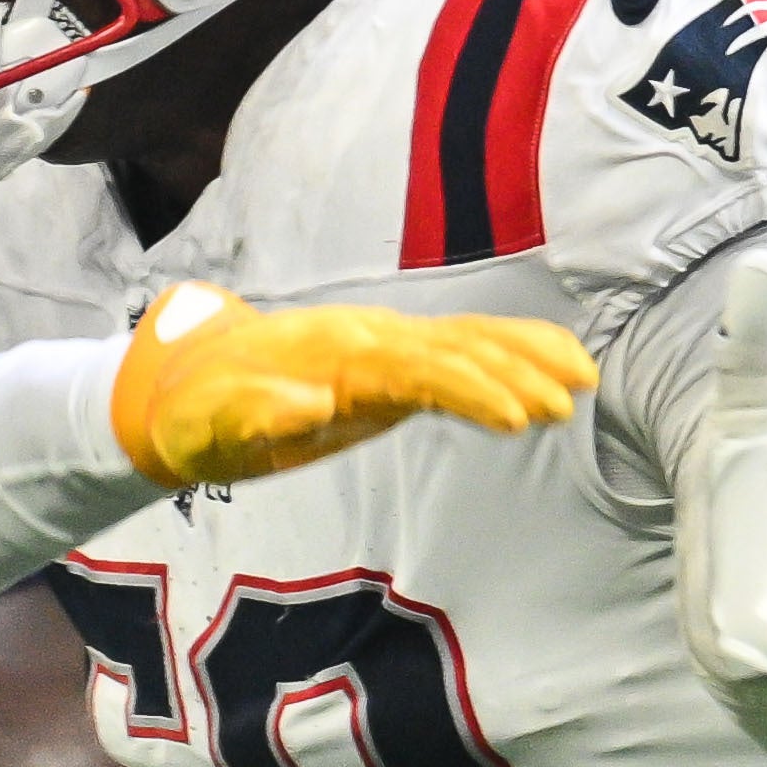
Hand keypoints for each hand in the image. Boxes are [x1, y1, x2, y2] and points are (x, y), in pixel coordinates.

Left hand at [105, 288, 596, 488]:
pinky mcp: (394, 355)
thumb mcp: (207, 426)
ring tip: (583, 381)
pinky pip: (462, 344)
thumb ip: (254, 416)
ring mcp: (385, 341)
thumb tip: (309, 406)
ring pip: (467, 339)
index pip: (416, 371)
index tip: (515, 415)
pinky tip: (559, 361)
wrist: (183, 376)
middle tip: (566, 404)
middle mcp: (369, 340)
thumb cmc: (196, 411)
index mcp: (335, 359)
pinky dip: (512, 347)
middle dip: (512, 374)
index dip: (468, 390)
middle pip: (454, 350)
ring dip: (524, 356)